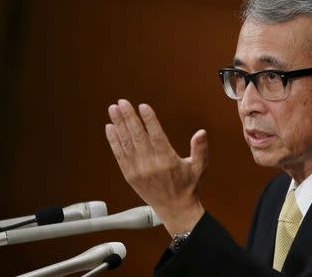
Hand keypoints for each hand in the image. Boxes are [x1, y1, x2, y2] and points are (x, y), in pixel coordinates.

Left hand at [105, 99, 207, 235]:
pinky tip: (110, 128)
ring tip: (113, 110)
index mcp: (167, 161)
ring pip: (126, 143)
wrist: (175, 209)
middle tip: (122, 102)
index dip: (149, 120)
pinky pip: (119, 155)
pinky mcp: (129, 175)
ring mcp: (138, 171)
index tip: (143, 106)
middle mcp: (150, 165)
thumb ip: (200, 149)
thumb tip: (201, 133)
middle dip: (129, 117)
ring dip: (118, 125)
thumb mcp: (199, 167)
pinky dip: (113, 141)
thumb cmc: (188, 186)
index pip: (156, 136)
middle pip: (137, 136)